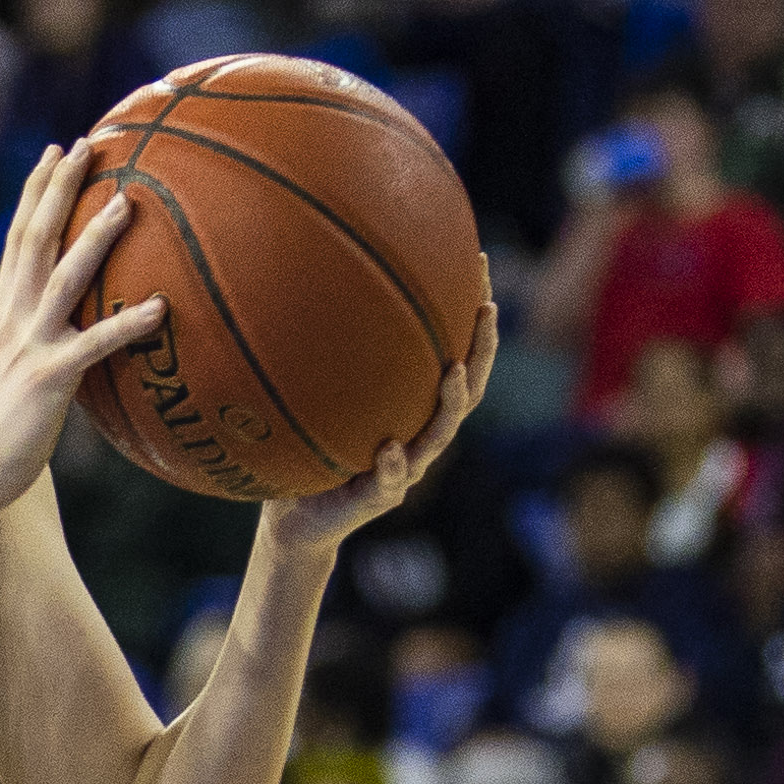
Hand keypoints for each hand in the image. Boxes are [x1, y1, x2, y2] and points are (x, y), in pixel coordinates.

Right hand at [0, 141, 168, 521]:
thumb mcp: (5, 372)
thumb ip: (29, 343)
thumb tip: (60, 334)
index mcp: (2, 311)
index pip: (18, 236)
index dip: (36, 191)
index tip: (55, 152)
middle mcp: (12, 317)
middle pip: (35, 237)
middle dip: (60, 188)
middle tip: (87, 145)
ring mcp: (29, 345)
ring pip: (65, 276)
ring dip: (96, 237)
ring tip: (128, 201)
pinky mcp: (48, 378)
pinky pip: (94, 344)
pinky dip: (128, 324)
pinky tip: (162, 308)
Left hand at [259, 284, 499, 557]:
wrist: (296, 518)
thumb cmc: (310, 449)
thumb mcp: (317, 398)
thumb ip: (323, 359)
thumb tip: (305, 286)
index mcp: (414, 408)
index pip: (454, 354)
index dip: (470, 315)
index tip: (477, 265)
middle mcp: (420, 434)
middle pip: (468, 387)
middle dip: (482, 347)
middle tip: (486, 307)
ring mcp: (405, 468)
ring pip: (440, 433)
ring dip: (450, 401)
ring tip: (452, 369)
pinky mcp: (377, 498)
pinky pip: (388, 482)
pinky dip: (393, 465)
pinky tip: (390, 449)